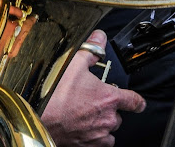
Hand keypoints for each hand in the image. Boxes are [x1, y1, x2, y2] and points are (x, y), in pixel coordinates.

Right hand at [40, 30, 145, 146]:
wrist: (37, 116)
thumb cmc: (54, 93)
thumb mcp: (73, 64)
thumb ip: (90, 50)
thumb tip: (99, 37)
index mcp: (109, 98)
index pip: (135, 101)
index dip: (136, 100)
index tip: (135, 101)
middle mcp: (108, 118)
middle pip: (118, 115)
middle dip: (108, 109)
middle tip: (91, 101)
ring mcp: (98, 134)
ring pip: (108, 130)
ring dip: (101, 124)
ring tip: (85, 114)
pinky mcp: (87, 145)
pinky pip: (99, 143)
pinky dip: (94, 137)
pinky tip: (81, 127)